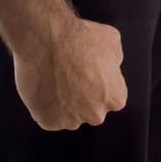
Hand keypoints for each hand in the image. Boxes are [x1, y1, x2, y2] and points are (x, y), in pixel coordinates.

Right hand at [13, 15, 127, 130]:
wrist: (45, 41)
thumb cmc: (78, 39)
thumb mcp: (111, 40)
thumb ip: (116, 60)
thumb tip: (110, 68)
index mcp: (114, 98)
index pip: (112, 97)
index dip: (101, 84)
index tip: (90, 73)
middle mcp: (95, 115)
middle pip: (92, 109)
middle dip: (85, 96)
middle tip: (73, 75)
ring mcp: (70, 121)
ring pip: (71, 115)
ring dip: (66, 102)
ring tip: (57, 78)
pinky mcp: (48, 122)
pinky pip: (50, 117)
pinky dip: (48, 105)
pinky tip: (46, 86)